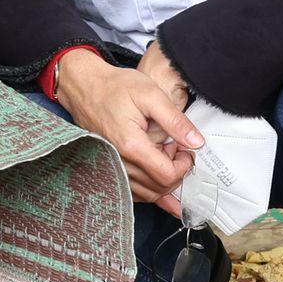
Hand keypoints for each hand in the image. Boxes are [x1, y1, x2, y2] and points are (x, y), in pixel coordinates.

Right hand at [55, 44, 201, 211]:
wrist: (85, 87)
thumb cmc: (114, 87)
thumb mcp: (151, 95)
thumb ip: (175, 121)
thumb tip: (197, 142)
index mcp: (131, 146)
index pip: (167, 175)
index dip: (185, 166)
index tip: (188, 151)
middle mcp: (119, 163)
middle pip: (159, 189)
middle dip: (176, 172)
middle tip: (177, 149)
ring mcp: (112, 168)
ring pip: (147, 194)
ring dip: (163, 180)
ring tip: (164, 153)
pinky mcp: (109, 169)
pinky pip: (133, 191)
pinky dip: (150, 187)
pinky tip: (157, 173)